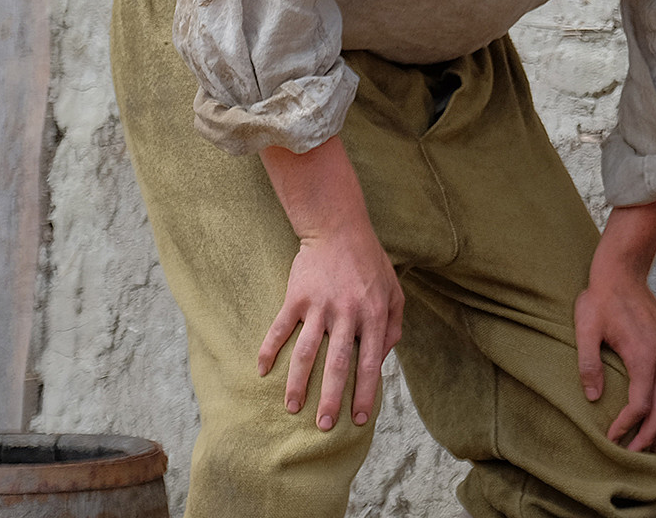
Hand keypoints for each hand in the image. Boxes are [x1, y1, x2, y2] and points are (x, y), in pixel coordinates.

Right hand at [257, 136, 403, 430]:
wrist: (339, 229)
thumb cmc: (370, 264)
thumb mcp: (394, 292)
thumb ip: (394, 325)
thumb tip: (384, 358)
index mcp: (375, 315)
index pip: (370, 363)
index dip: (364, 393)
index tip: (358, 419)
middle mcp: (348, 314)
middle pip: (338, 365)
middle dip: (331, 399)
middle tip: (324, 427)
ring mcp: (320, 306)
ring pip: (306, 353)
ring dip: (298, 384)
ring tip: (292, 409)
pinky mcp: (296, 298)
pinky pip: (279, 329)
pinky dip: (268, 351)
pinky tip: (261, 372)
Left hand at [575, 272, 655, 450]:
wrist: (624, 269)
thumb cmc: (600, 298)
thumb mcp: (585, 329)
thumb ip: (588, 364)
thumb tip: (592, 398)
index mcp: (644, 353)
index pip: (641, 403)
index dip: (627, 425)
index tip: (612, 438)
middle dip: (650, 434)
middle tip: (635, 455)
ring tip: (651, 443)